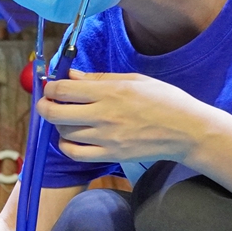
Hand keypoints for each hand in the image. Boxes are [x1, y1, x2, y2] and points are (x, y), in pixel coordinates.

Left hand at [38, 70, 229, 164]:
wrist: (186, 130)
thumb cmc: (164, 100)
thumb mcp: (134, 79)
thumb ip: (99, 79)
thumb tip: (71, 75)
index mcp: (109, 92)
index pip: (64, 90)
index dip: (51, 88)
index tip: (51, 87)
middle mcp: (103, 115)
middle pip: (56, 114)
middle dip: (45, 106)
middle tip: (47, 103)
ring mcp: (106, 138)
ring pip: (64, 133)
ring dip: (58, 125)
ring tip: (66, 119)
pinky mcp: (110, 155)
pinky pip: (76, 154)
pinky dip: (66, 146)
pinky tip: (70, 139)